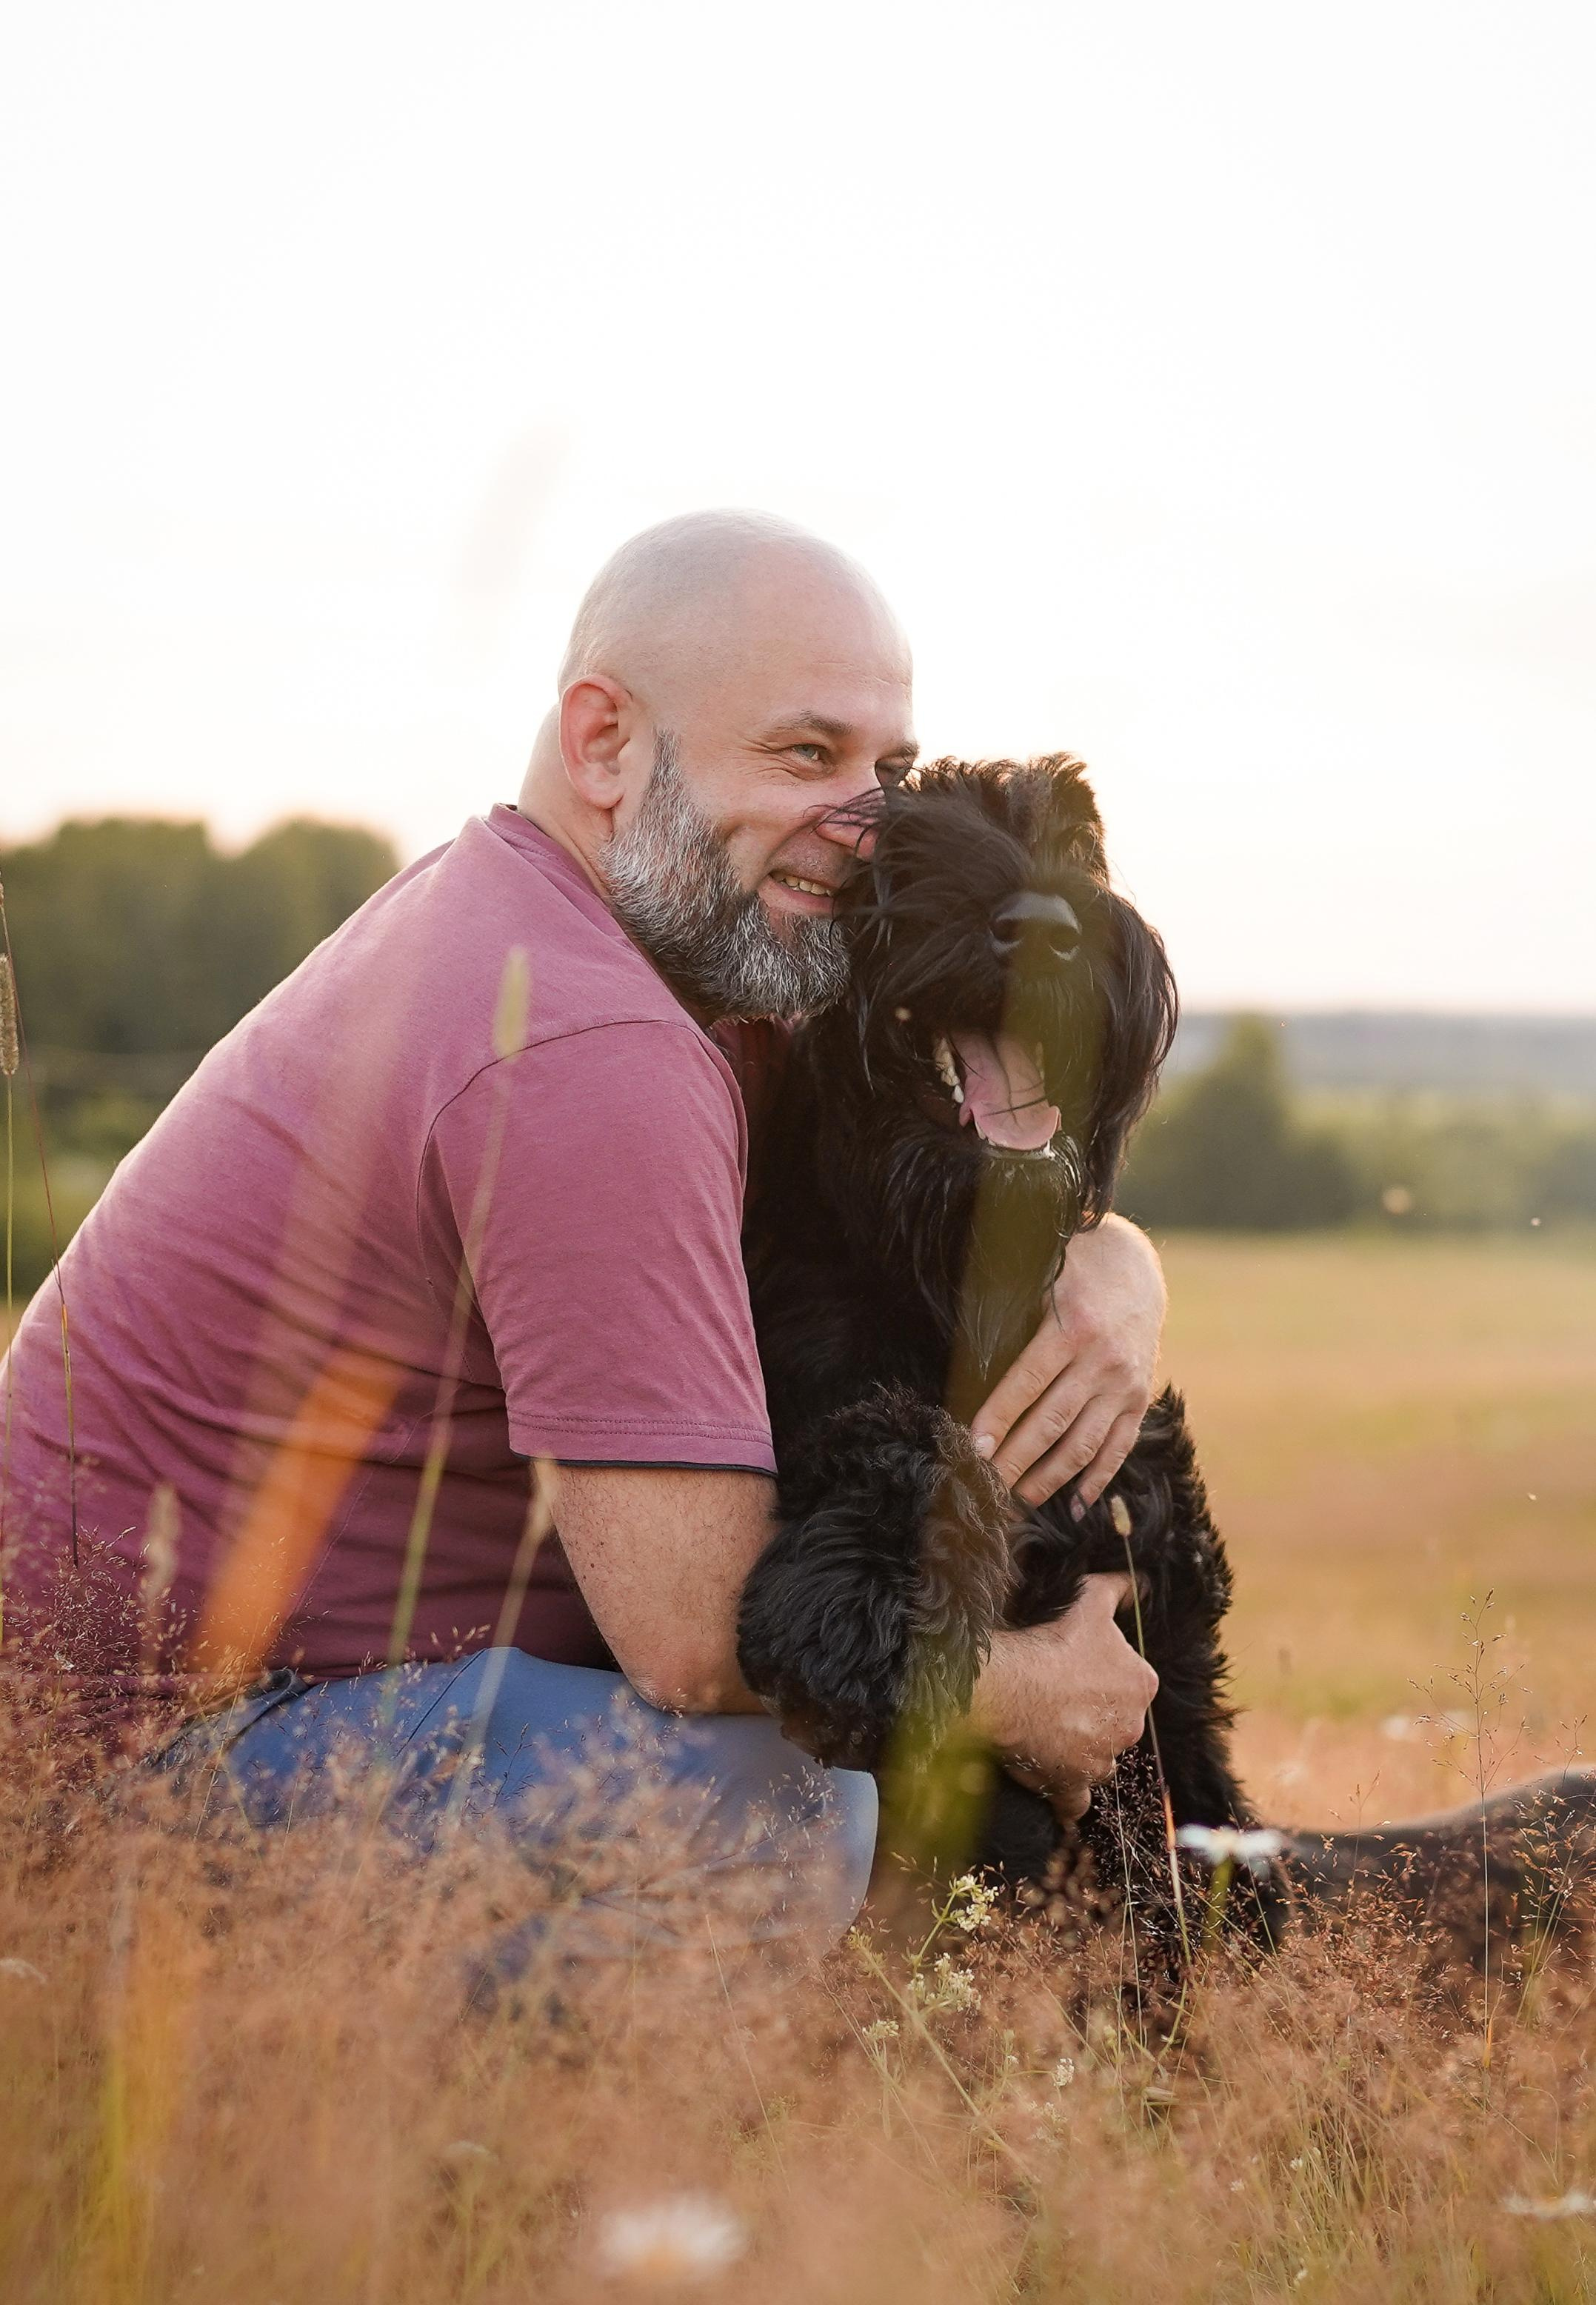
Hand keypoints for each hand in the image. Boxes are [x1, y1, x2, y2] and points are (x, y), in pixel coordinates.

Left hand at [970, 1214, 1164, 1513]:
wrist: (1137, 1266)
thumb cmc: (1073, 1269)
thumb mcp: (1041, 1277)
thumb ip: (1010, 1313)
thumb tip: (964, 1353)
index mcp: (1072, 1327)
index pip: (1027, 1382)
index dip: (999, 1417)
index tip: (972, 1446)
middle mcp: (1103, 1361)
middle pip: (1052, 1421)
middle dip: (1015, 1459)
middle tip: (985, 1486)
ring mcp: (1124, 1384)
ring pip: (1084, 1442)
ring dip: (1050, 1477)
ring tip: (1018, 1498)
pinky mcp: (1140, 1398)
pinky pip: (1119, 1446)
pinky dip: (1098, 1479)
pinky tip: (1075, 1504)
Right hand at [973, 1572, 1159, 1821]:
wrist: (1010, 1685)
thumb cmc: (1051, 1641)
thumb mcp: (1089, 1602)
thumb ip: (1119, 1589)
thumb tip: (1144, 1581)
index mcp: (1141, 1685)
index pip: (1129, 1683)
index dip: (1101, 1675)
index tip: (1075, 1667)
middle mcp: (1130, 1727)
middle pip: (1114, 1722)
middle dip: (1091, 1714)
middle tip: (1055, 1695)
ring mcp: (1101, 1760)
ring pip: (1096, 1757)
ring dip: (1078, 1749)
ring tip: (1044, 1730)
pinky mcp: (1072, 1784)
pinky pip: (1075, 1801)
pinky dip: (1066, 1798)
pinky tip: (1052, 1786)